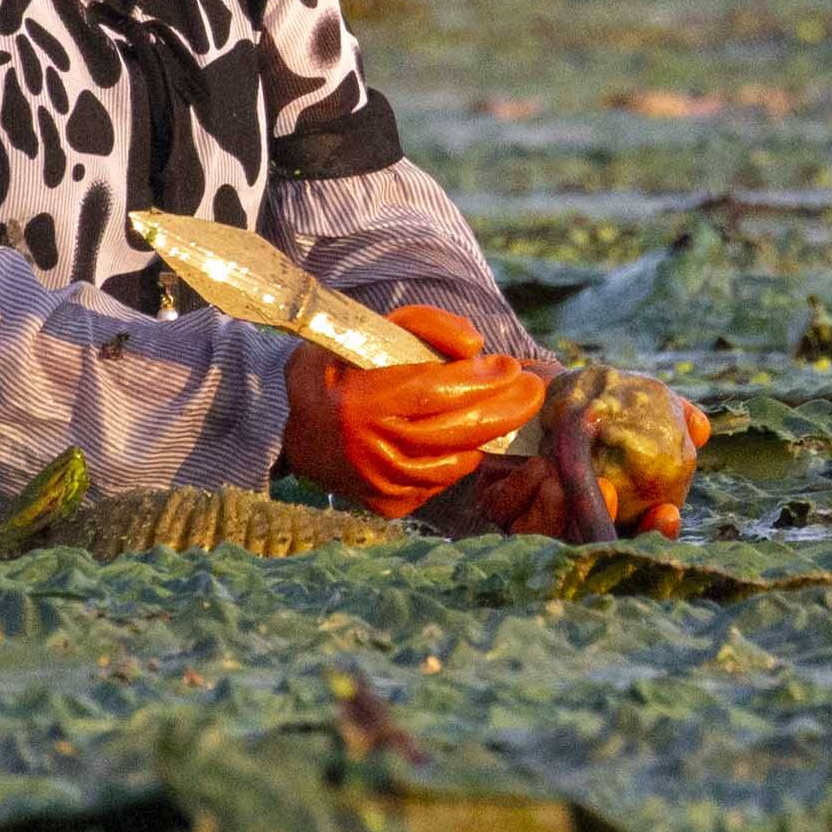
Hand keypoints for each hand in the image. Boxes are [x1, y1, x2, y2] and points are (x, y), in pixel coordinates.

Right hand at [281, 303, 542, 514]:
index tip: (510, 366)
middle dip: (503, 410)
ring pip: (455, 462)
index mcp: (361, 403)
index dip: (479, 381)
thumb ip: (424, 326)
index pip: (435, 392)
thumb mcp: (370, 333)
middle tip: (532, 391)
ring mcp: (380, 484)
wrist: (299, 433)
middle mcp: (370, 450)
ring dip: (483, 435)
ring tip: (497, 410)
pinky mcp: (389, 504)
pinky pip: (440, 482)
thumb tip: (475, 347)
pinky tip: (458, 437)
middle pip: (455, 432)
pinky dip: (456, 458)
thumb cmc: (340, 371)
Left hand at [421, 365, 706, 543]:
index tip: (667, 512)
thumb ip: (671, 412)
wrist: (529, 382)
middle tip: (612, 492)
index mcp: (612, 512)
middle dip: (602, 526)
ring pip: (543, 538)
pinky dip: (522, 495)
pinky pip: (506, 514)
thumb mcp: (632, 400)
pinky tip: (537, 469)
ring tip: (561, 478)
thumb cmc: (588, 398)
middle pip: (590, 548)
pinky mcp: (494, 505)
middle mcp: (571, 524)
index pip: (641, 540)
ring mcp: (531, 520)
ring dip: (556, 513)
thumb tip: (700, 428)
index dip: (657, 535)